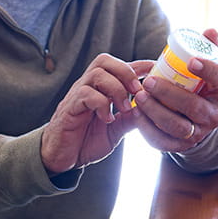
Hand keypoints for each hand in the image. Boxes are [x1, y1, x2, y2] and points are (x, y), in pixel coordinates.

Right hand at [40, 54, 149, 174]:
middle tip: (137, 91)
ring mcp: (77, 95)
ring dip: (116, 89)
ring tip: (124, 108)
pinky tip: (107, 119)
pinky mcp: (69, 107)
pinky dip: (102, 104)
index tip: (157, 69)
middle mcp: (89, 87)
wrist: (60, 158)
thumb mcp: (115, 130)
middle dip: (125, 72)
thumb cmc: (86, 141)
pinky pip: (85, 94)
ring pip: (97, 73)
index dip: (140, 65)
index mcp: (101, 89)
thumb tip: (150, 110)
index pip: (121, 67)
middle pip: (105, 61)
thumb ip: (130, 119)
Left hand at [132, 28, 217, 151]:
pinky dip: (147, 128)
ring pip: (178, 126)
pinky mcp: (180, 146)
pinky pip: (163, 141)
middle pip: (194, 107)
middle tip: (148, 81)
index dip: (209, 70)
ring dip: (155, 111)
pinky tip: (136, 113)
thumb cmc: (197, 87)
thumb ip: (207, 49)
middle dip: (169, 94)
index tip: (191, 61)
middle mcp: (213, 115)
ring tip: (138, 96)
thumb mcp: (205, 70)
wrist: (196, 121)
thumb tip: (211, 31)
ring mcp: (198, 133)